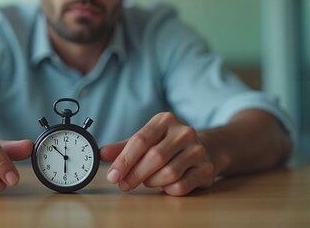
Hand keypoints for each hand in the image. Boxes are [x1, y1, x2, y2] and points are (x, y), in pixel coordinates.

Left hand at [100, 112, 215, 195]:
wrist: (207, 148)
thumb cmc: (169, 144)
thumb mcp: (146, 140)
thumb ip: (123, 147)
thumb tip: (102, 154)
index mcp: (165, 120)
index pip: (140, 140)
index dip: (124, 160)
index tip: (113, 175)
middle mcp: (184, 132)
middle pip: (154, 157)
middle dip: (135, 174)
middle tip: (124, 185)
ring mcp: (198, 150)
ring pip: (168, 173)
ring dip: (152, 182)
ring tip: (147, 181)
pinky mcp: (206, 169)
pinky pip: (181, 186)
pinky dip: (167, 189)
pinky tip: (165, 184)